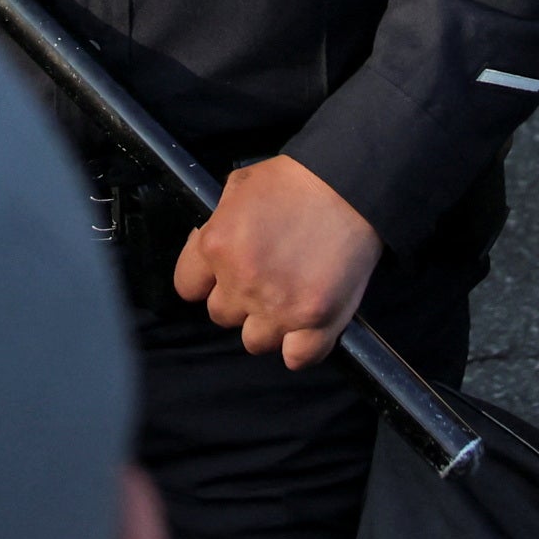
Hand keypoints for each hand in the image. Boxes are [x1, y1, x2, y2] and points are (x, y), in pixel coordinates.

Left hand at [180, 153, 381, 365]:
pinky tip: (306, 328)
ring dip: (268, 325)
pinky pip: (296, 358)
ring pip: (255, 341)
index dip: (205, 280)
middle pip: (221, 316)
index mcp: (217, 246)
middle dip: (238, 300)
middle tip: (264, 280)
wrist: (351, 187)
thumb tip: (206, 244)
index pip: (187, 287)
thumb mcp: (240, 186)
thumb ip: (219, 222)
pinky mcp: (316, 322)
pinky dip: (300, 347)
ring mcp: (279, 307)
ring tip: (287, 301)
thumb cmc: (296, 181)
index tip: (220, 275)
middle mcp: (242, 283)